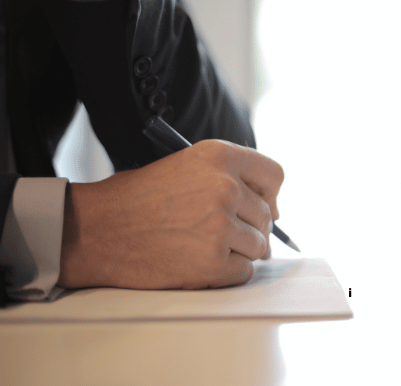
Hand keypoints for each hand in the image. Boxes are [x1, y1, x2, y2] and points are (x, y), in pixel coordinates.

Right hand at [58, 140, 283, 289]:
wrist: (95, 230)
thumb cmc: (136, 199)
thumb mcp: (186, 167)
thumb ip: (228, 178)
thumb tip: (272, 210)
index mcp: (219, 156)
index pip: (274, 175)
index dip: (271, 194)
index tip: (264, 206)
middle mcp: (225, 187)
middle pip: (266, 217)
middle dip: (250, 229)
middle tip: (220, 235)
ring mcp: (221, 226)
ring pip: (259, 247)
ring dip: (239, 252)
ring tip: (204, 247)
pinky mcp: (213, 262)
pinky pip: (243, 272)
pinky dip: (227, 273)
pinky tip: (198, 263)